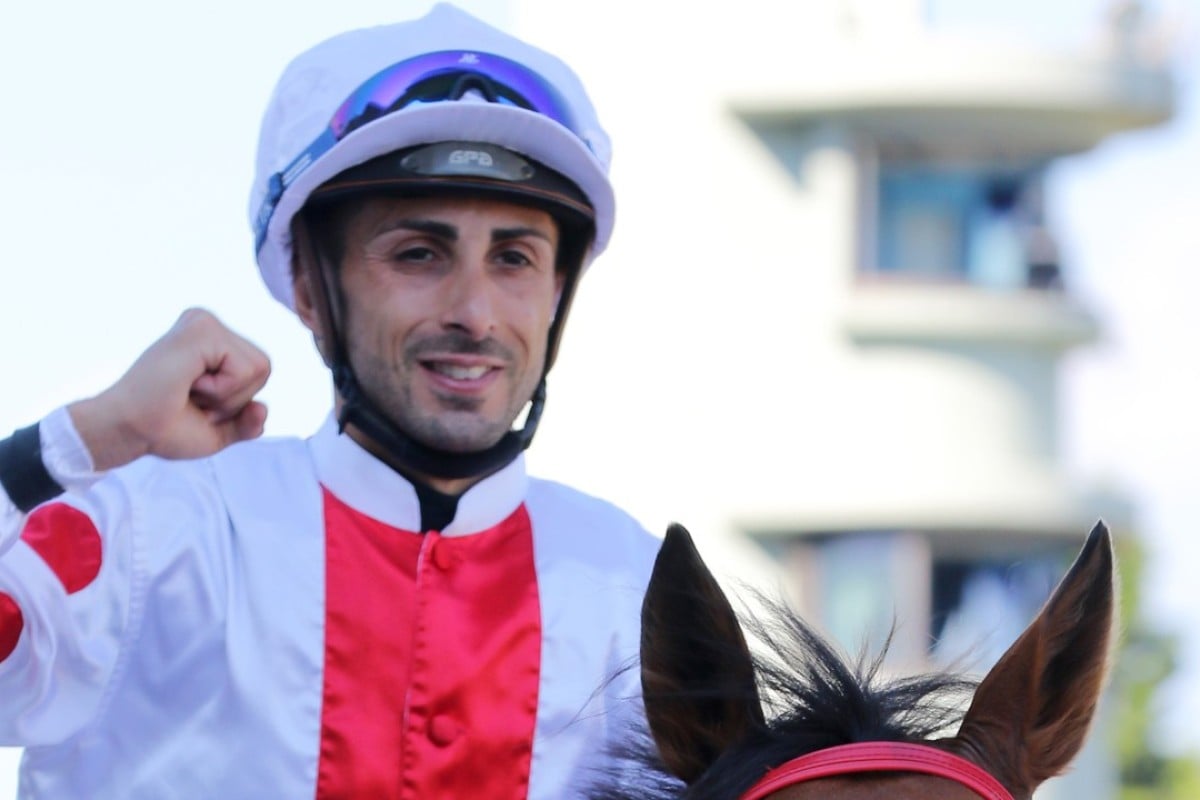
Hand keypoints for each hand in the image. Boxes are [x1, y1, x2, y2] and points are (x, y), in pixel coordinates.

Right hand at [69, 308, 270, 469]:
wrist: (128, 432)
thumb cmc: (164, 429)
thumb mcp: (218, 430)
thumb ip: (247, 422)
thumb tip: (263, 409)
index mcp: (211, 342)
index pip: (260, 372)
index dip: (235, 402)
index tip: (195, 402)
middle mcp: (208, 324)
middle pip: (264, 368)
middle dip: (234, 399)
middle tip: (190, 399)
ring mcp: (204, 321)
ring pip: (259, 368)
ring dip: (227, 397)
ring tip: (188, 391)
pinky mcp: (202, 328)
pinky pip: (244, 369)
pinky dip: (221, 391)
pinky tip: (188, 384)